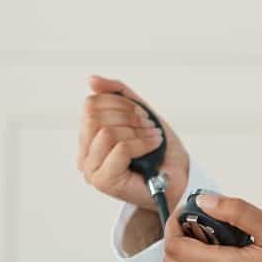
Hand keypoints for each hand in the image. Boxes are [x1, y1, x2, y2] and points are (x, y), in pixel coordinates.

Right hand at [78, 75, 190, 212]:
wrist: (177, 178)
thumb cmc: (157, 149)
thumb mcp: (138, 112)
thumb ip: (116, 94)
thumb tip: (91, 80)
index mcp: (88, 137)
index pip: (91, 105)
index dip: (119, 102)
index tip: (140, 112)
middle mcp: (84, 154)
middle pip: (95, 117)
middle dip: (128, 115)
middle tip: (148, 124)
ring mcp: (91, 169)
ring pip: (107, 132)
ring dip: (137, 131)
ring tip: (152, 136)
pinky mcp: (104, 181)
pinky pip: (120, 148)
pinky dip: (142, 143)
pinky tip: (153, 145)